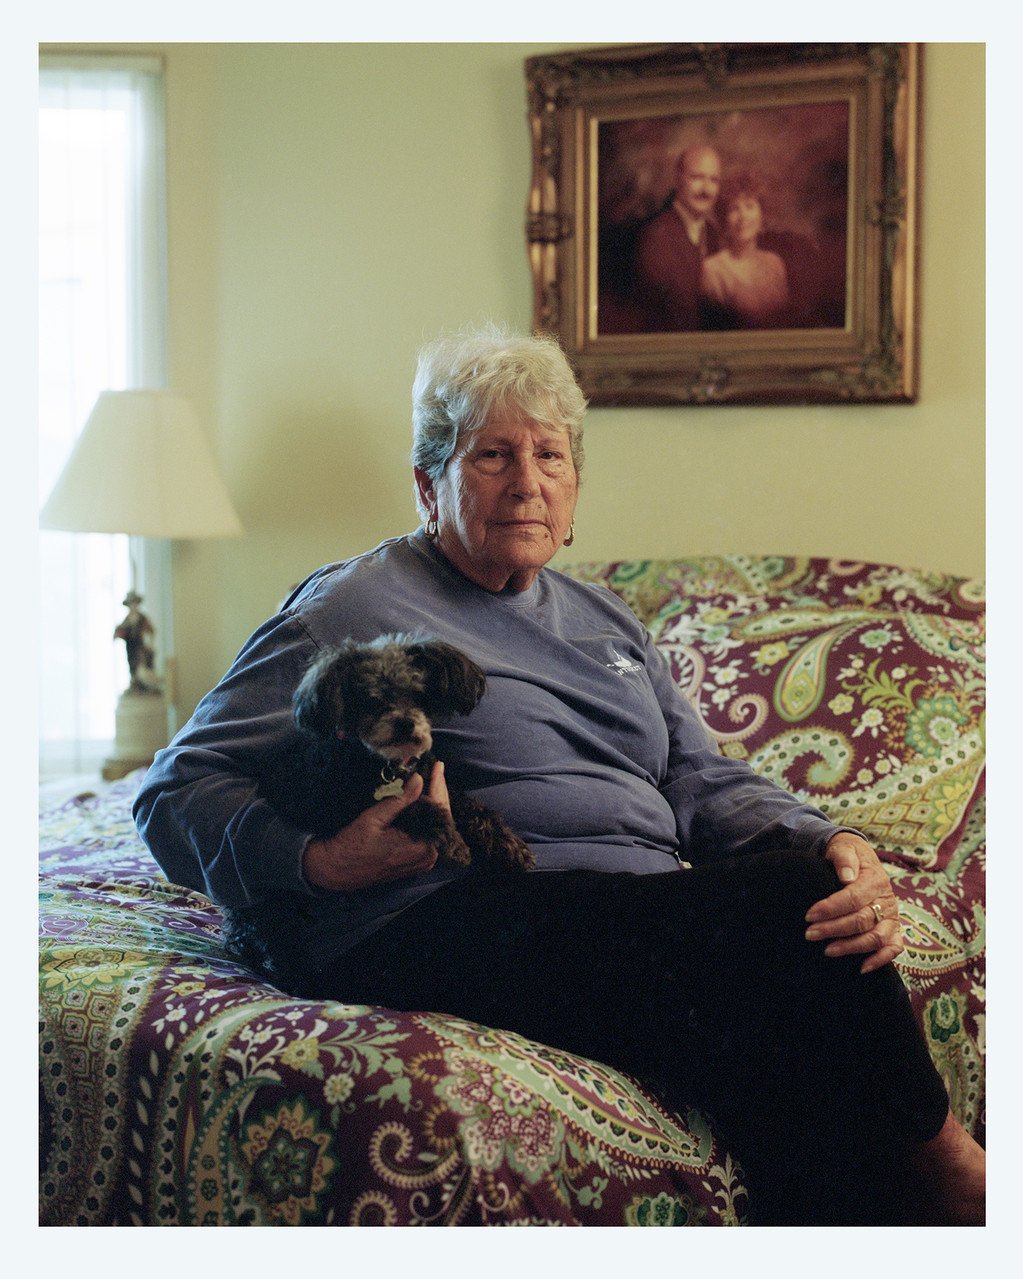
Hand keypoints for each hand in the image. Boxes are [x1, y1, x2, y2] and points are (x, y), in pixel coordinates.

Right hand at [302, 761, 451, 891]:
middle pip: (441, 818)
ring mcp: (423, 861)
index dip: (439, 785)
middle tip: (435, 769)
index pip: (440, 810)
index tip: (438, 766)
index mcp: (422, 847)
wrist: (337, 870)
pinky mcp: (416, 862)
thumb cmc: (352, 845)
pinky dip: (426, 817)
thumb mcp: (375, 818)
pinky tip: (421, 801)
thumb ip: (400, 800)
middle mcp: (428, 856)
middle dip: (438, 792)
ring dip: (432, 804)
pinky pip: (428, 835)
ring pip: (435, 826)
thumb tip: (419, 779)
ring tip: (430, 780)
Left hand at [804, 833, 903, 973]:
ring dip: (851, 947)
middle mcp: (887, 900)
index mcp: (875, 880)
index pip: (853, 898)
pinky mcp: (893, 929)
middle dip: (834, 929)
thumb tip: (847, 876)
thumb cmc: (849, 856)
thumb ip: (844, 858)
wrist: (861, 859)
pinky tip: (862, 968)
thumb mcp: (844, 848)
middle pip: (862, 920)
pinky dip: (881, 960)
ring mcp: (892, 917)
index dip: (831, 908)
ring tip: (827, 950)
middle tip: (810, 934)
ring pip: (876, 938)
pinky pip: (893, 948)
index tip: (809, 915)